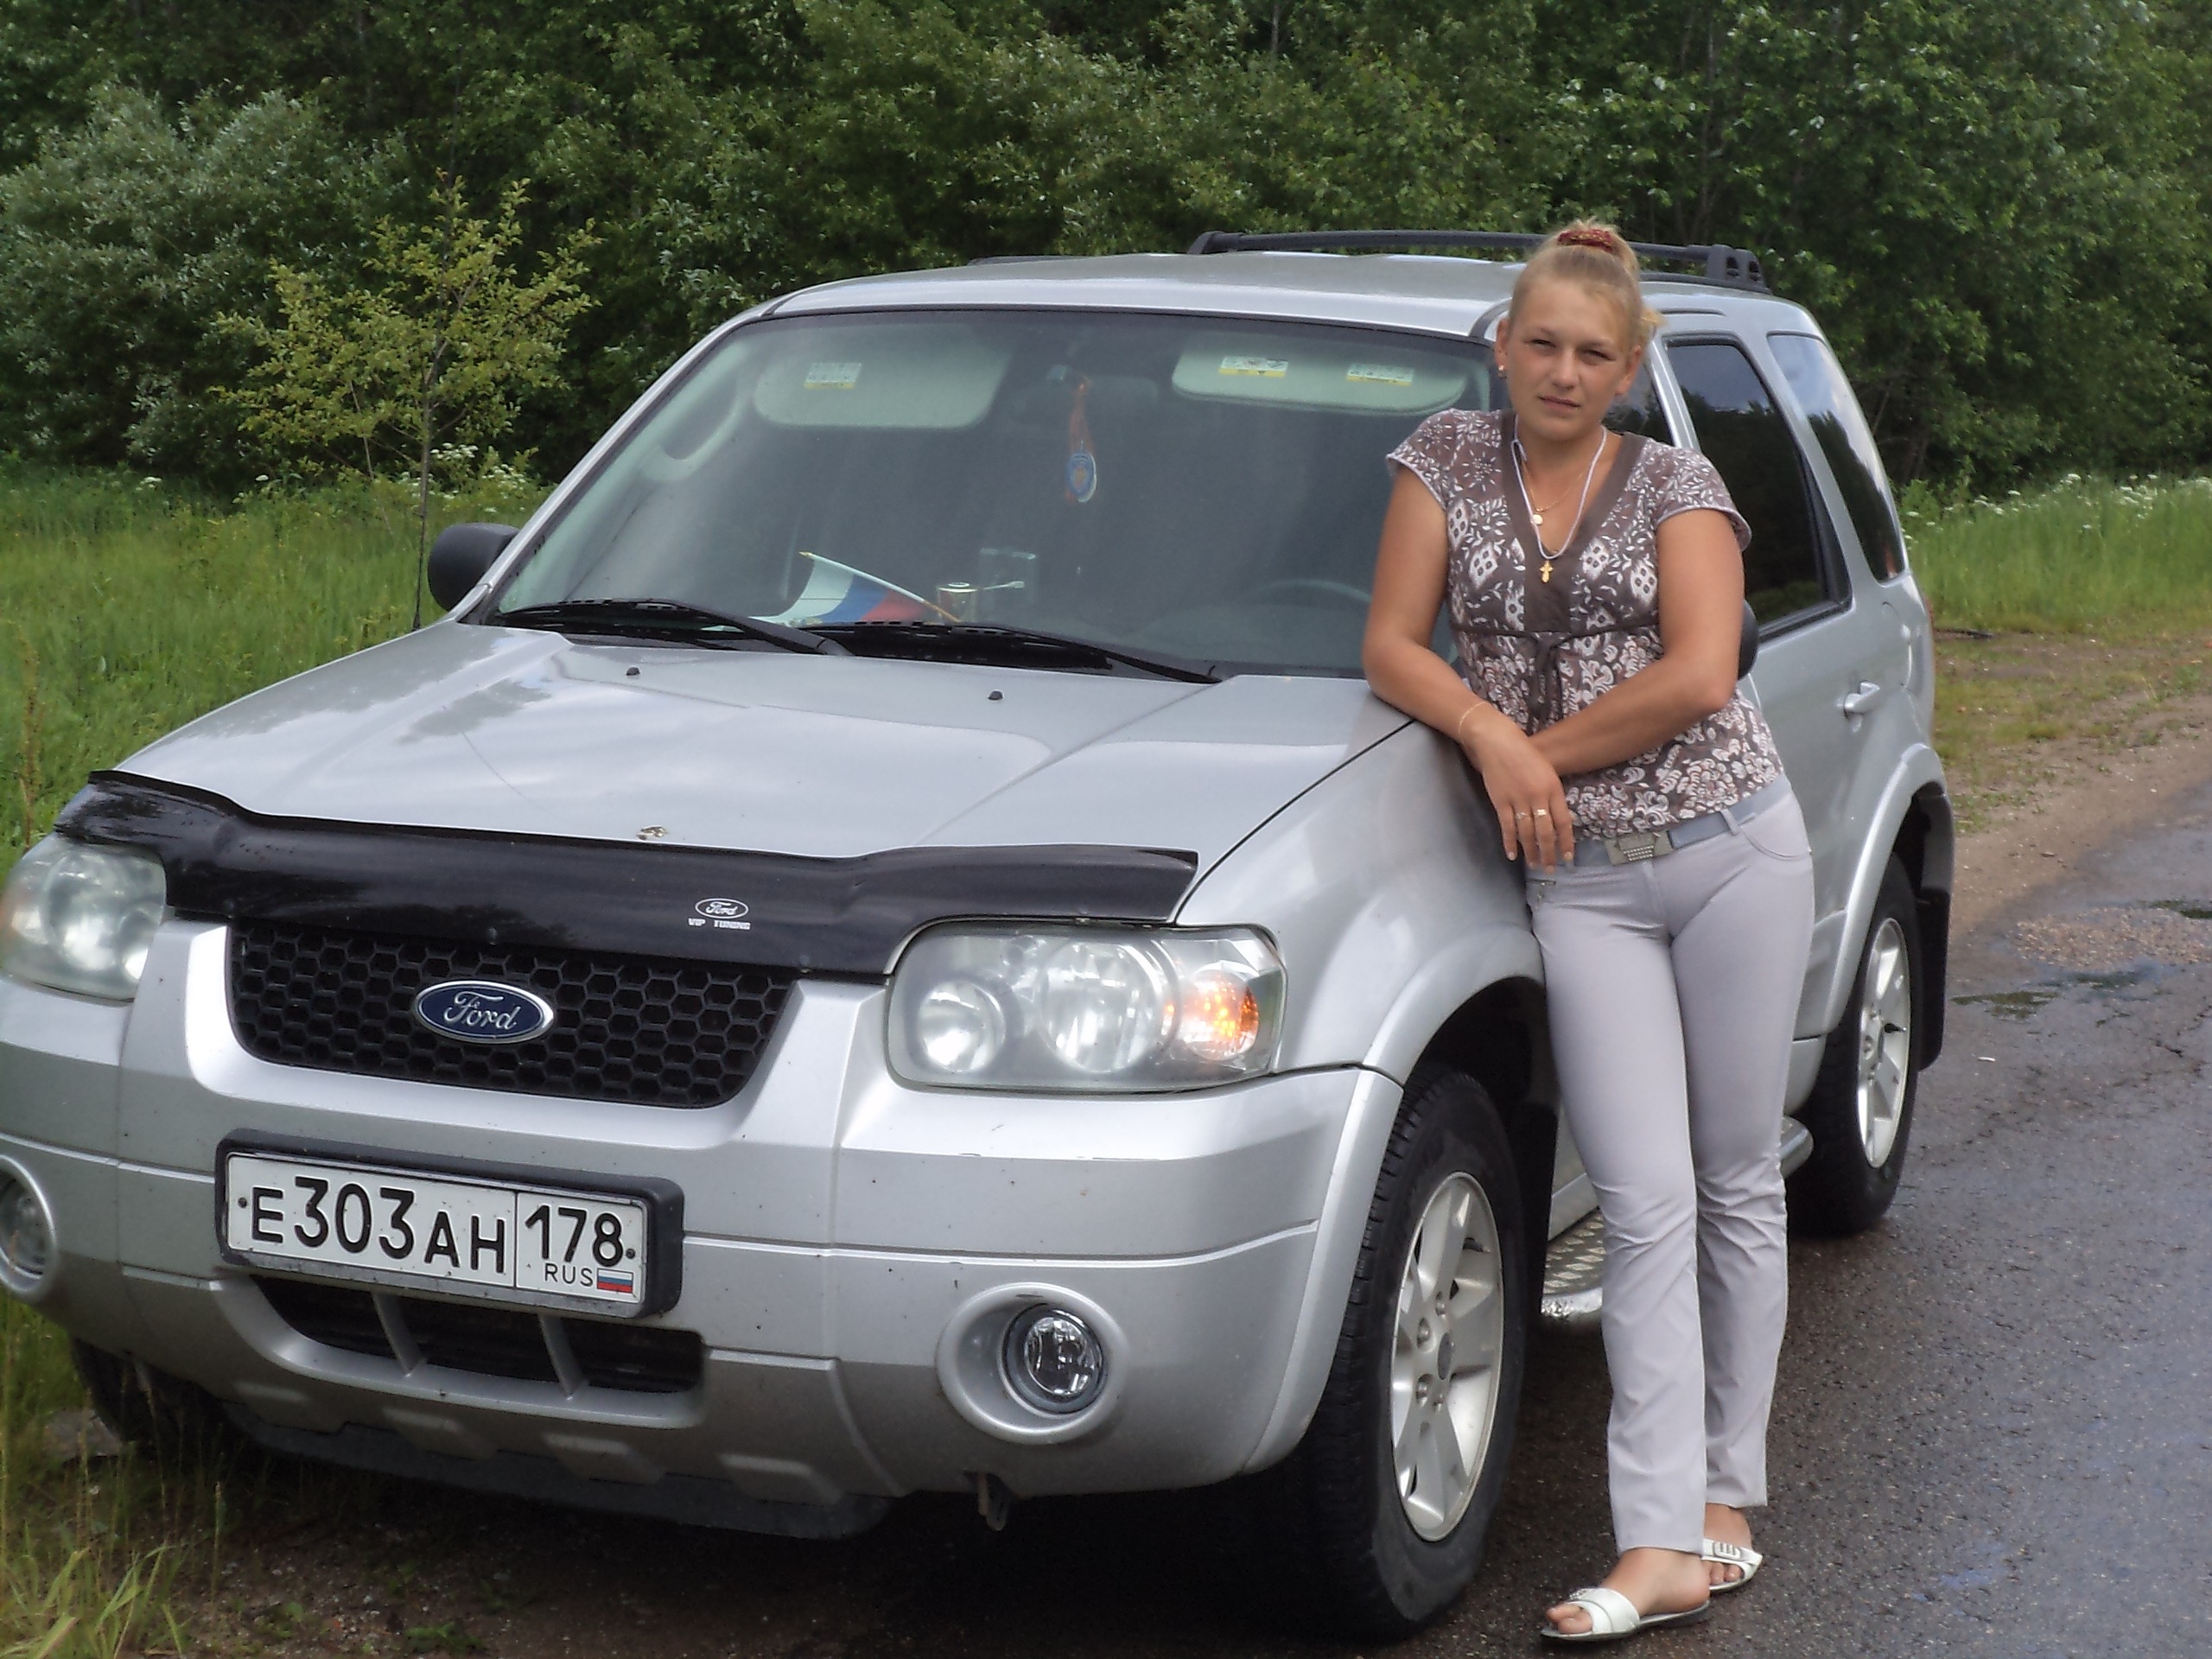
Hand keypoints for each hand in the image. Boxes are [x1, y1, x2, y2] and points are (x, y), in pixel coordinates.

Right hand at [1459, 705, 1573, 870]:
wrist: (1498, 741)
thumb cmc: (1524, 753)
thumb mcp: (1546, 771)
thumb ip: (1552, 794)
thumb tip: (1558, 820)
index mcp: (1553, 788)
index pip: (1563, 822)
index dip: (1565, 841)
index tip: (1568, 857)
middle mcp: (1538, 797)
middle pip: (1545, 832)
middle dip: (1549, 852)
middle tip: (1550, 867)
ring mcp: (1518, 800)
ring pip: (1527, 833)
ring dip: (1531, 852)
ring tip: (1534, 865)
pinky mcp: (1500, 801)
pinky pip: (1507, 827)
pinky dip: (1510, 842)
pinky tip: (1513, 855)